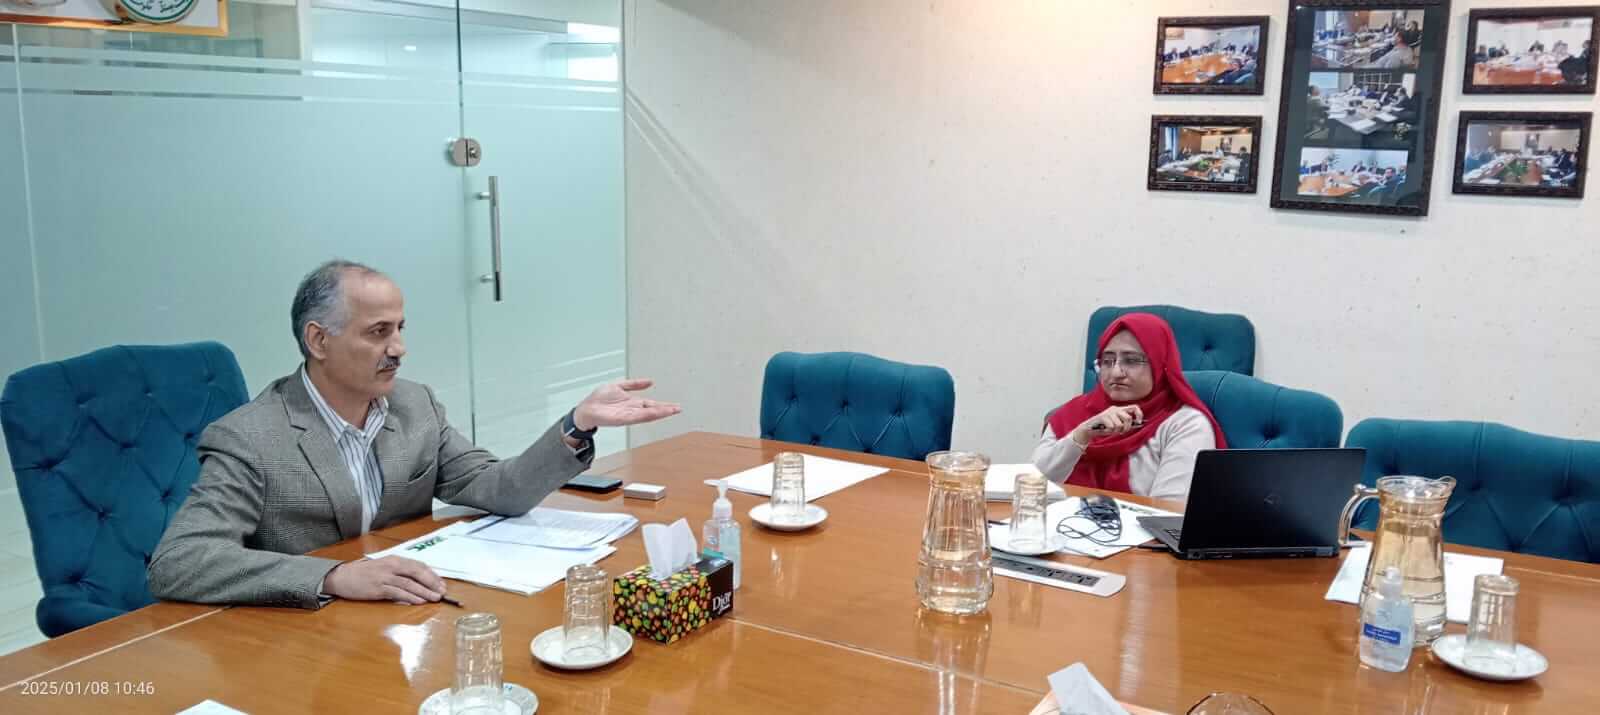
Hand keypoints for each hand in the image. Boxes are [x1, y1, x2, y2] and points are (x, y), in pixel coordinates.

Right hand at [323, 556, 445, 604]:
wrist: (342, 577)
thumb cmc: (364, 573)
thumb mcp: (384, 567)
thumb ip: (400, 572)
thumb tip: (420, 583)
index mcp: (395, 560)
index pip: (418, 566)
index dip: (432, 575)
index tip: (442, 584)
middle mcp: (391, 566)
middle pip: (417, 573)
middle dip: (432, 583)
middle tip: (443, 592)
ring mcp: (384, 577)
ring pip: (409, 584)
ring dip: (424, 592)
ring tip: (435, 598)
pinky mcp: (378, 588)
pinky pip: (398, 593)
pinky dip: (410, 597)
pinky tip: (419, 601)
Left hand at [572, 378, 681, 430]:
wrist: (586, 409)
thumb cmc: (598, 400)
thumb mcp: (619, 386)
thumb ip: (634, 384)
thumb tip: (650, 381)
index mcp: (632, 403)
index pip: (651, 404)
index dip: (663, 405)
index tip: (675, 406)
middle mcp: (632, 410)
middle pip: (653, 410)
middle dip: (666, 410)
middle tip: (679, 409)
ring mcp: (628, 415)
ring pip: (648, 414)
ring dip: (660, 413)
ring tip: (672, 411)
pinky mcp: (622, 419)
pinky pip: (637, 416)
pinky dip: (648, 415)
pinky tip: (656, 413)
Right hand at [1070, 405, 1145, 446]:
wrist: (1089, 429)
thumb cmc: (1104, 428)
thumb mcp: (1117, 425)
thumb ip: (1126, 423)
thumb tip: (1138, 424)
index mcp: (1119, 409)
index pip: (1134, 407)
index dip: (1139, 414)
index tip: (1139, 422)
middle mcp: (1115, 409)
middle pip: (1128, 418)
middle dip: (1126, 428)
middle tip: (1121, 431)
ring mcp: (1109, 412)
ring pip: (1120, 424)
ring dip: (1116, 430)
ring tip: (1110, 430)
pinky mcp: (1103, 417)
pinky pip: (1112, 427)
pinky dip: (1109, 431)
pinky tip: (1105, 429)